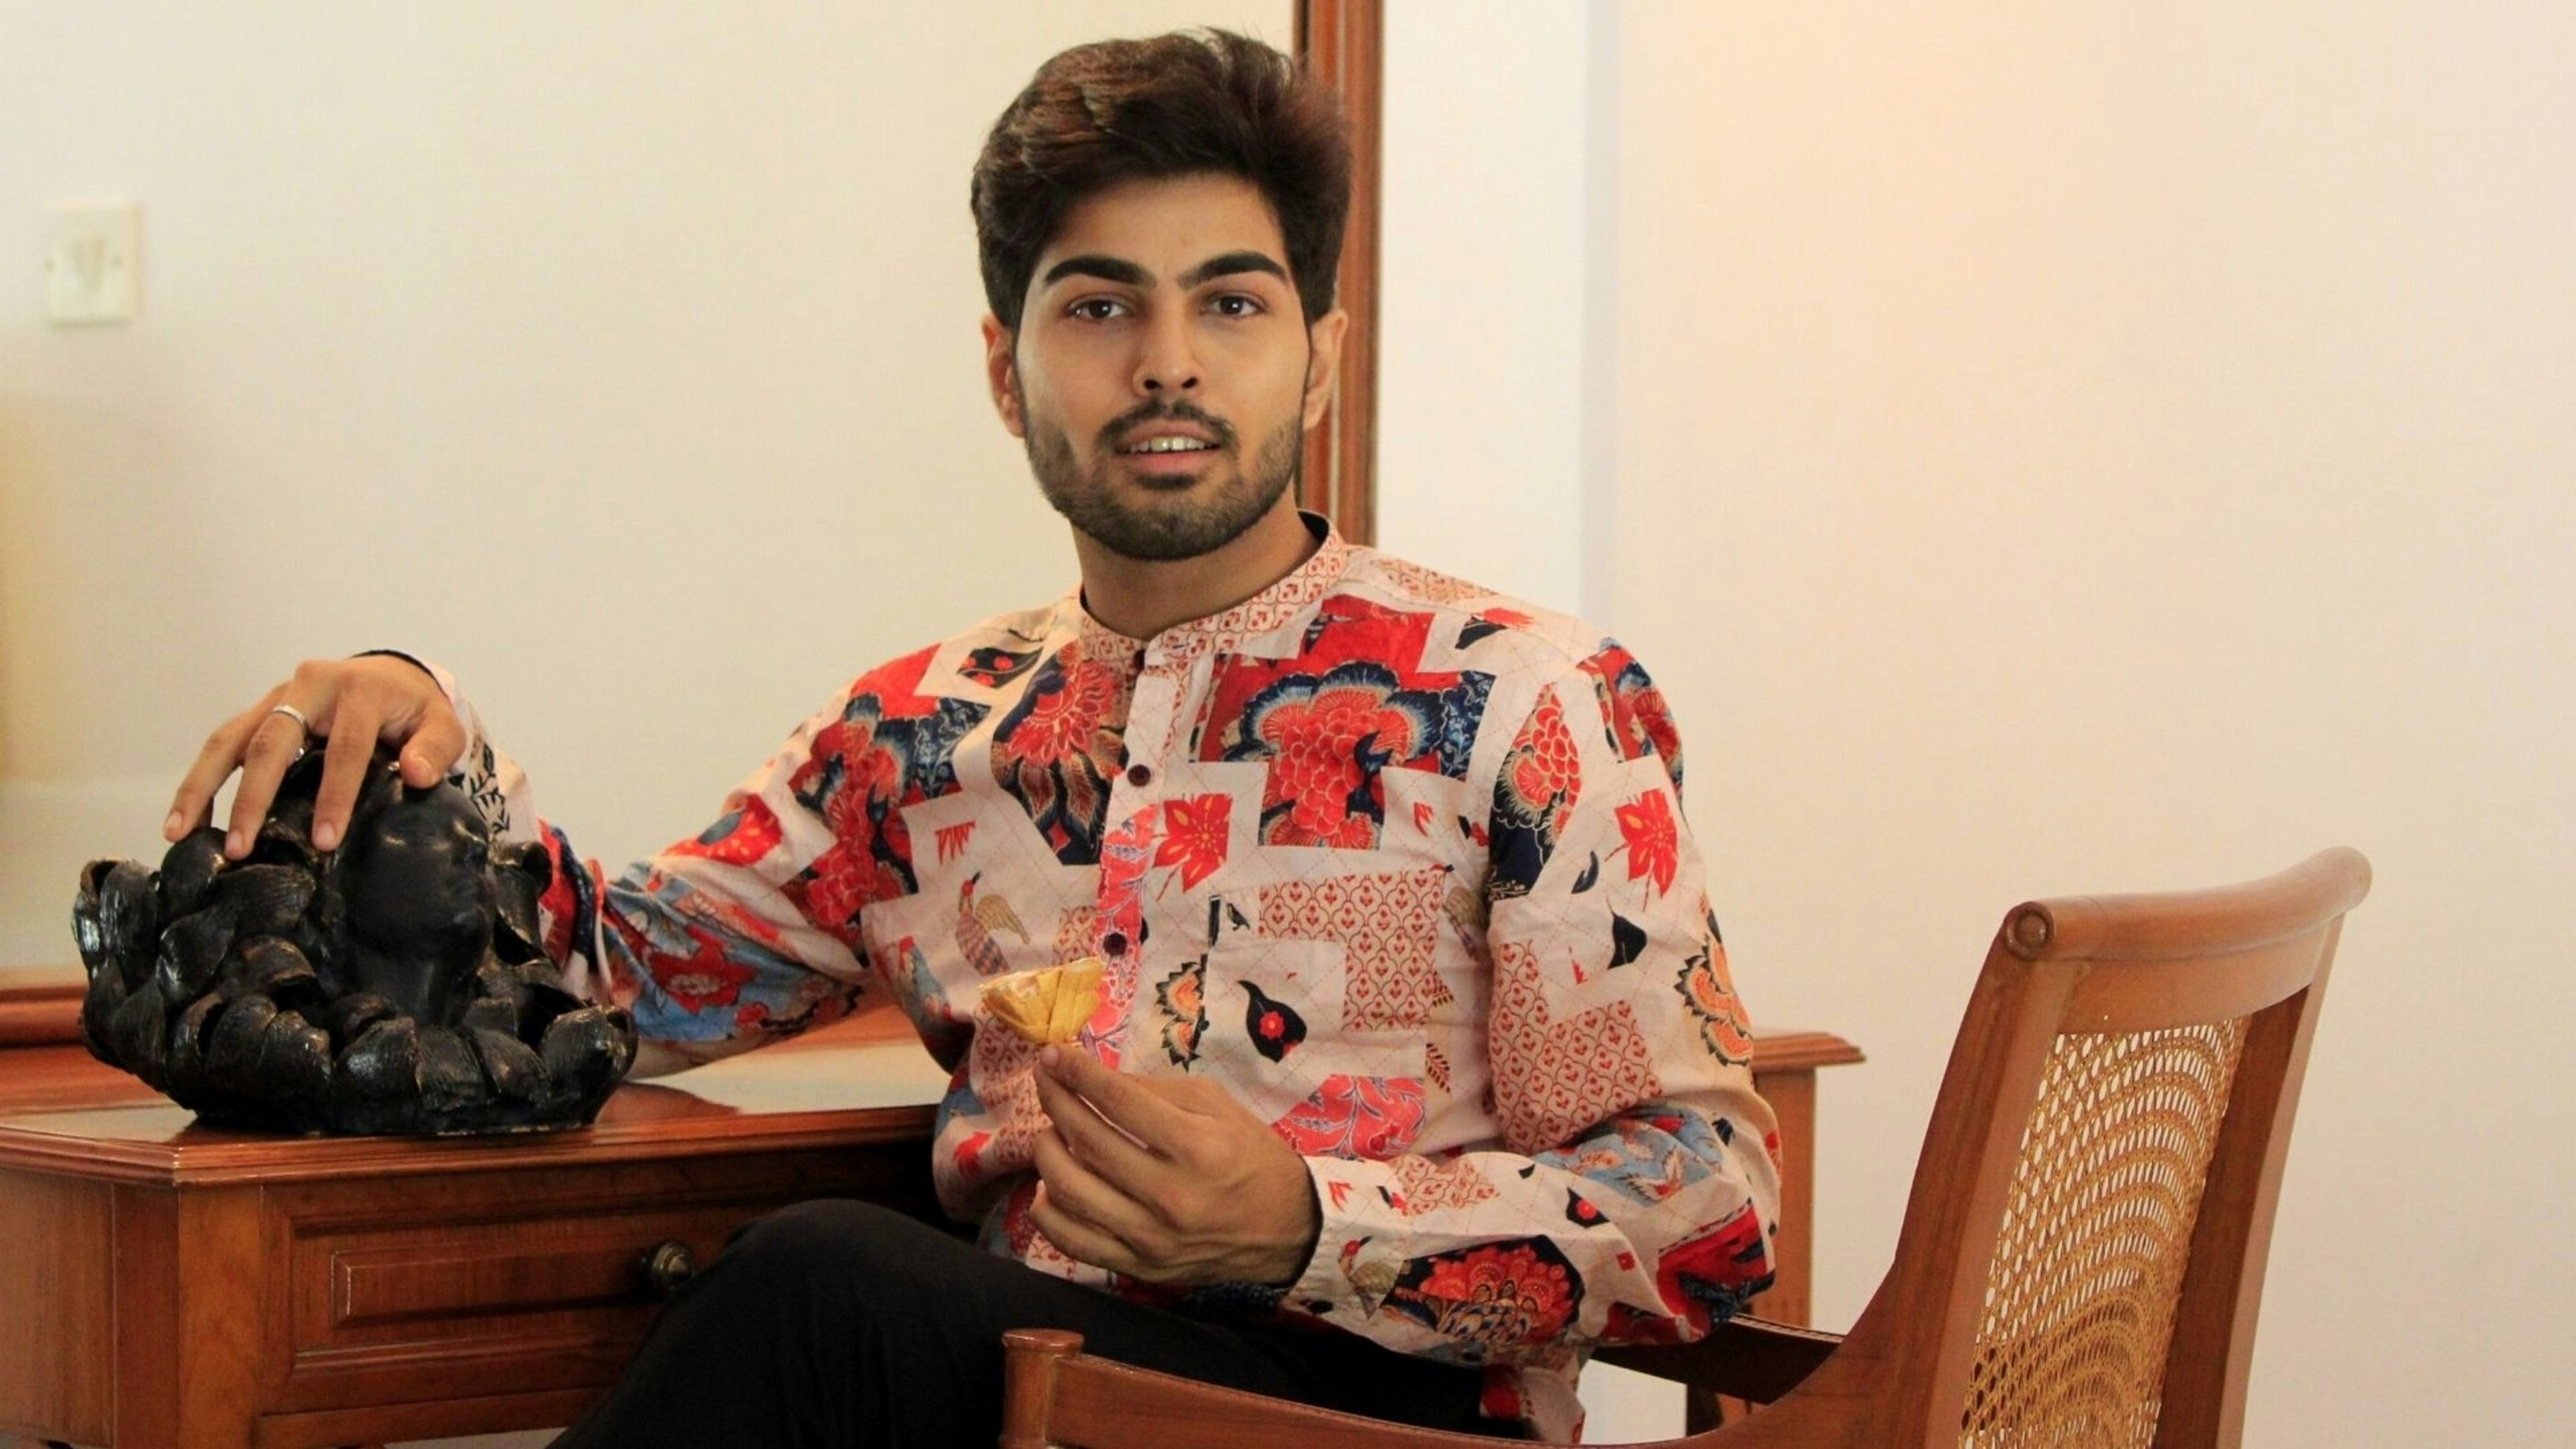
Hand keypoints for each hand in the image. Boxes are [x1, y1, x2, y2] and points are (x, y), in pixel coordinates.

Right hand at [166, 656, 466, 859]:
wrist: (392, 677)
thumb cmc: (415, 710)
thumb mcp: (441, 724)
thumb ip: (435, 748)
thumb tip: (416, 775)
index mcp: (358, 690)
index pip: (344, 747)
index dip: (335, 794)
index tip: (325, 840)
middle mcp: (309, 686)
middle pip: (272, 740)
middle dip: (253, 796)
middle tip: (240, 848)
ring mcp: (277, 697)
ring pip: (229, 738)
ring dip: (201, 786)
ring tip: (179, 833)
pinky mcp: (259, 711)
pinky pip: (223, 743)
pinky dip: (200, 780)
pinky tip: (185, 821)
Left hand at [1030, 1045, 1321, 1287]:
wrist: (1287, 1229)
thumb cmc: (1252, 1156)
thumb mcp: (1218, 1106)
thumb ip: (1155, 1089)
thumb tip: (1094, 1078)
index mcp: (1197, 1147)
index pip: (1118, 1101)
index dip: (1077, 1072)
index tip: (1053, 1055)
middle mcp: (1170, 1195)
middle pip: (1088, 1141)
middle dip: (1055, 1101)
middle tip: (1044, 1080)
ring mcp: (1151, 1238)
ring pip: (1070, 1192)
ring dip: (1046, 1152)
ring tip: (1051, 1132)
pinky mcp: (1139, 1268)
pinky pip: (1072, 1241)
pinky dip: (1048, 1210)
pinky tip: (1050, 1186)